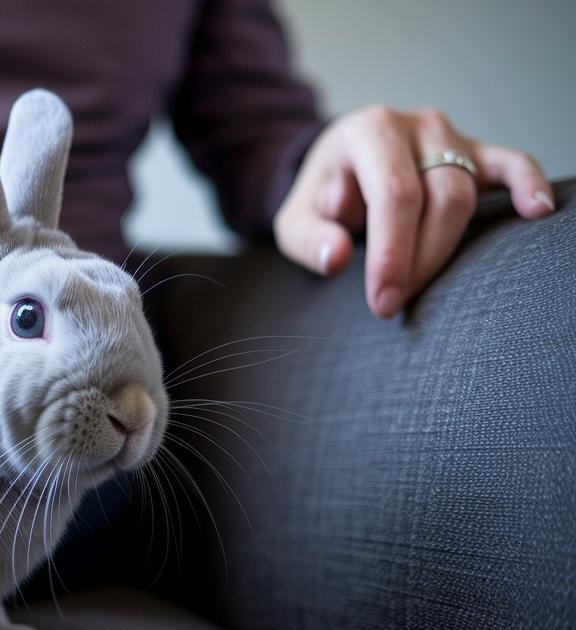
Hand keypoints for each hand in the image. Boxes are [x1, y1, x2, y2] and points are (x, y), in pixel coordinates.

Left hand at [274, 106, 554, 317]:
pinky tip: (537, 211)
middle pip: (439, 196)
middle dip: (421, 257)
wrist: (334, 166)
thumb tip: (337, 257)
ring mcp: (448, 135)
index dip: (393, 253)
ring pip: (468, 192)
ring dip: (450, 246)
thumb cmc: (319, 197)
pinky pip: (510, 163)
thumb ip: (309, 238)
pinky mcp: (473, 151)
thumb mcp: (294, 220)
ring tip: (429, 287)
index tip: (384, 300)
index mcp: (367, 132)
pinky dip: (528, 183)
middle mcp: (414, 126)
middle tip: (397, 302)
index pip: (393, 195)